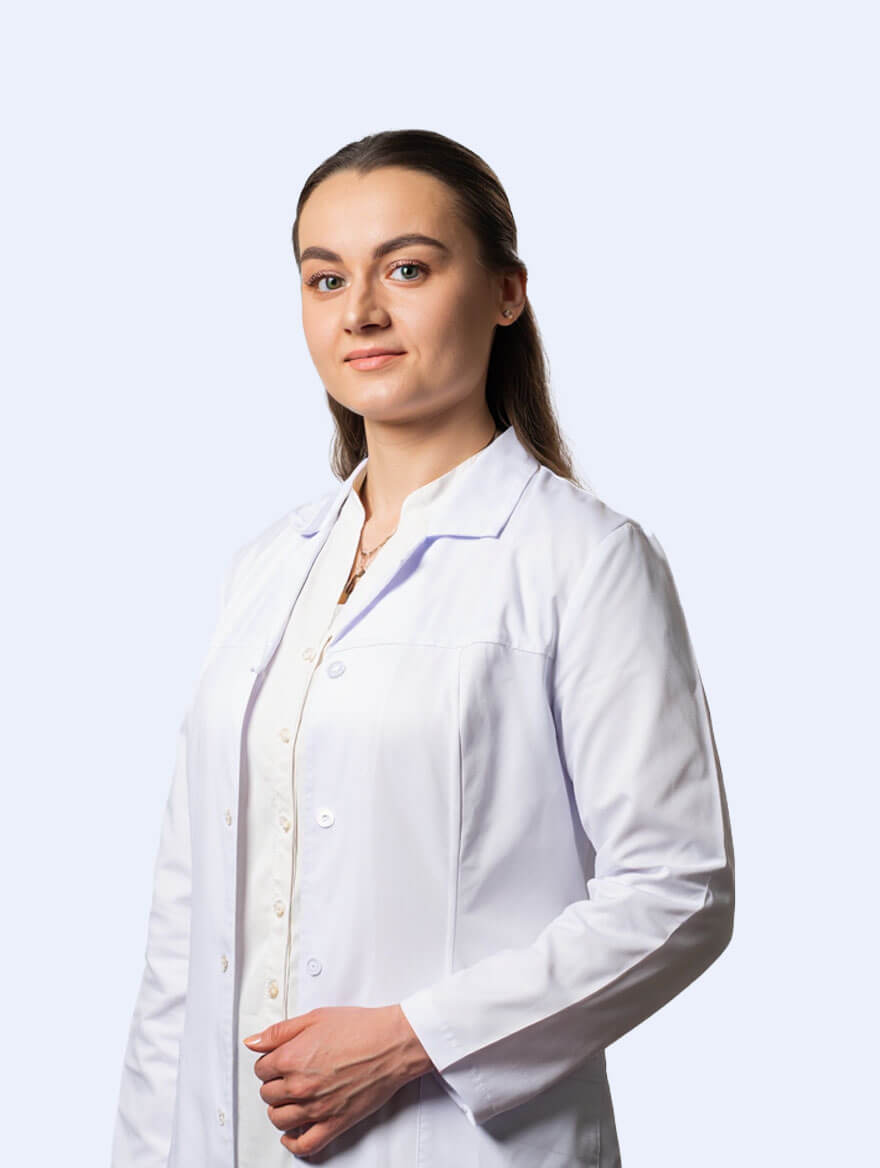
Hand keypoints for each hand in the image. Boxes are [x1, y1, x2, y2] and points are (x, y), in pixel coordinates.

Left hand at [243, 1003, 433, 1157]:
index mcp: (291, 1058)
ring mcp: (316, 1108)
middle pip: (268, 1095)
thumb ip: (279, 1032)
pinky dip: (293, 1143)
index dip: (269, 1063)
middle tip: (286, 1077)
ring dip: (279, 1111)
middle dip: (274, 1085)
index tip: (277, 1061)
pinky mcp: (335, 1123)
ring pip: (280, 1120)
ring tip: (288, 1101)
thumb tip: (253, 1042)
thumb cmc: (360, 1027)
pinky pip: (305, 1145)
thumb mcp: (315, 1018)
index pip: (261, 1070)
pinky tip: (291, 1135)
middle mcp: (300, 1086)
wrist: (392, 1043)